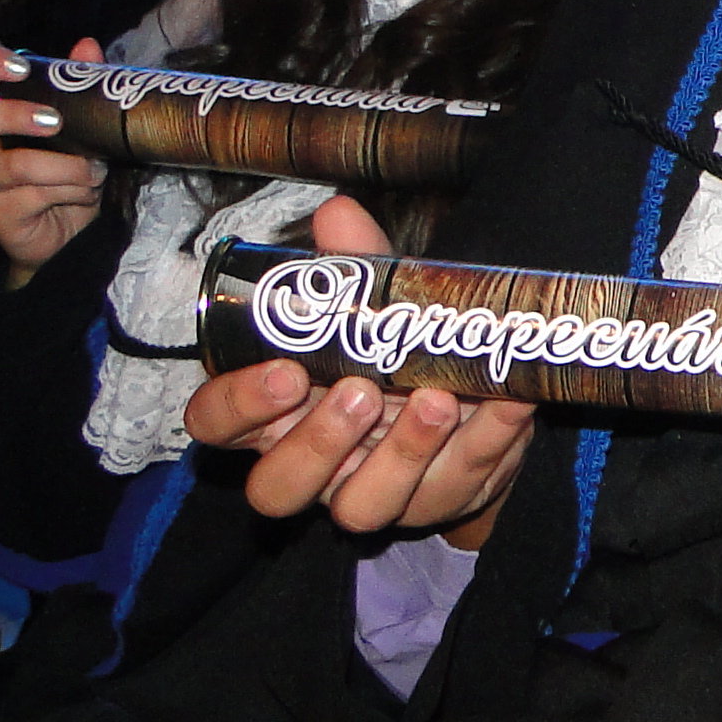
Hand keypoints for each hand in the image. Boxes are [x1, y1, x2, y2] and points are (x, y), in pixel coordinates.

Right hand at [0, 37, 108, 277]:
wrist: (71, 230)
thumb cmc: (67, 166)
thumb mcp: (80, 122)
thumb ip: (79, 83)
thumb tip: (87, 46)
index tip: (21, 65)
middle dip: (12, 114)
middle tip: (54, 121)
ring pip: (12, 165)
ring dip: (64, 165)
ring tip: (94, 168)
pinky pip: (32, 195)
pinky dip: (70, 189)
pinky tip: (88, 189)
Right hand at [181, 197, 536, 537]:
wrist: (470, 396)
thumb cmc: (393, 346)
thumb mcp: (372, 304)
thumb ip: (352, 266)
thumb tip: (338, 213)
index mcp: (271, 414)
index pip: (214, 423)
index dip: (237, 404)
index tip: (283, 370)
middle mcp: (310, 466)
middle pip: (277, 488)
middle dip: (318, 445)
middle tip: (360, 391)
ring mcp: (370, 493)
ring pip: (362, 507)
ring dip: (402, 454)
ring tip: (435, 399)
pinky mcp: (438, 502)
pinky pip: (458, 483)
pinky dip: (487, 440)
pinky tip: (508, 401)